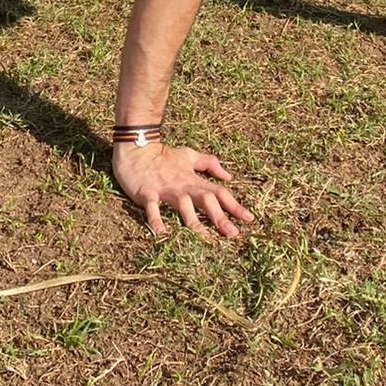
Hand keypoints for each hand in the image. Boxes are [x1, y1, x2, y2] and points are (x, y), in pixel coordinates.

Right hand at [113, 142, 254, 238]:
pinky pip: (152, 208)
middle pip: (205, 200)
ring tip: (205, 239)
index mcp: (193, 180)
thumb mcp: (189, 155)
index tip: (249, 219)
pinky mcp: (147, 193)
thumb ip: (209, 163)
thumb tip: (229, 176)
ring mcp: (165, 189)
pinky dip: (156, 220)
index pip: (219, 192)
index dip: (234, 206)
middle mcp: (183, 186)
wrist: (136, 146)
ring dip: (194, 222)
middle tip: (233, 234)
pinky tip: (162, 233)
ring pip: (183, 206)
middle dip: (219, 217)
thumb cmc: (163, 155)